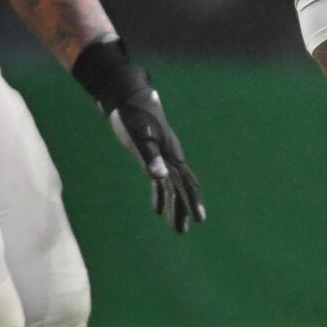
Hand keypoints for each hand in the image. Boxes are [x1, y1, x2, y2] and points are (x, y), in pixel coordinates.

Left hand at [107, 87, 204, 233]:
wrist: (127, 96)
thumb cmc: (132, 116)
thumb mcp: (138, 137)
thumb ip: (150, 158)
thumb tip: (160, 178)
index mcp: (172, 155)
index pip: (187, 182)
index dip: (193, 201)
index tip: (199, 219)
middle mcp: (172, 158)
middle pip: (183, 188)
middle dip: (184, 209)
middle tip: (183, 230)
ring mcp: (164, 157)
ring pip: (173, 186)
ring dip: (174, 206)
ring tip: (176, 227)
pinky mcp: (153, 155)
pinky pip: (161, 181)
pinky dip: (161, 195)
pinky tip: (157, 209)